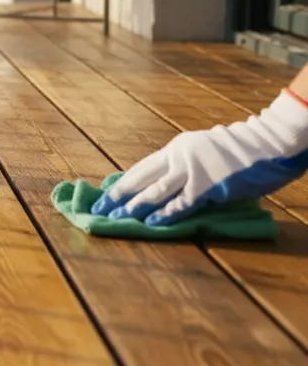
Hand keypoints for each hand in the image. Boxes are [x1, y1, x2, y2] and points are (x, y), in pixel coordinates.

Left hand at [91, 91, 307, 224]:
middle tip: (99, 210)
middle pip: (140, 178)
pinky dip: (165, 214)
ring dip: (134, 207)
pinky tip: (150, 223)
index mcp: (176, 148)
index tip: (105, 195)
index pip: (142, 168)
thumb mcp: (203, 151)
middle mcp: (178, 157)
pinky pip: (181, 203)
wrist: (266, 143)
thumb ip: (185, 165)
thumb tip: (166, 185)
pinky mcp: (207, 186)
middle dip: (118, 196)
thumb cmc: (239, 150)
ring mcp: (192, 171)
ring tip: (116, 218)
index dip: (123, 183)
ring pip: (155, 192)